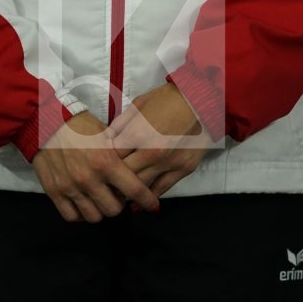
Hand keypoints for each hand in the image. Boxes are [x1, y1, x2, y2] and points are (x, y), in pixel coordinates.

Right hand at [32, 110, 160, 223]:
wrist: (46, 121)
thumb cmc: (79, 124)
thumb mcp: (105, 134)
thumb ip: (119, 154)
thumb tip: (135, 170)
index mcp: (105, 161)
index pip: (133, 190)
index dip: (147, 200)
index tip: (153, 205)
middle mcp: (89, 178)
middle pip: (114, 209)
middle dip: (120, 203)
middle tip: (118, 195)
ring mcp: (71, 187)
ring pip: (94, 216)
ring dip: (100, 209)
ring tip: (100, 198)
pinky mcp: (55, 192)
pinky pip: (72, 217)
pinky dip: (80, 213)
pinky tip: (84, 203)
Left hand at [107, 83, 212, 198]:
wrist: (200, 100)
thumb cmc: (167, 99)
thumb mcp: (139, 104)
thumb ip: (120, 124)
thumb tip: (105, 140)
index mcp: (137, 134)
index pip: (112, 157)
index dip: (104, 160)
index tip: (101, 164)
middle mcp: (151, 153)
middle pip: (124, 175)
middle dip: (114, 178)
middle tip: (107, 182)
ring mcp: (168, 164)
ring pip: (141, 187)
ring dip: (129, 191)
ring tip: (120, 192)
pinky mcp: (183, 170)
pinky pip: (162, 190)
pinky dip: (148, 197)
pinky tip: (139, 202)